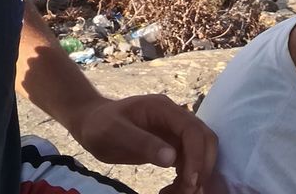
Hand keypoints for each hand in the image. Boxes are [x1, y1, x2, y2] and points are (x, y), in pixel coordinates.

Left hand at [67, 92, 217, 193]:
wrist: (91, 123)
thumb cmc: (99, 126)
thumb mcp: (114, 133)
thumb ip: (141, 143)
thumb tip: (172, 159)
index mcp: (163, 108)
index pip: (192, 130)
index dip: (197, 156)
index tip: (191, 182)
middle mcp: (173, 117)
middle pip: (204, 140)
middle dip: (202, 167)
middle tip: (188, 192)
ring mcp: (173, 130)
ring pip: (199, 152)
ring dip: (195, 175)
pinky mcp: (171, 144)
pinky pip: (188, 161)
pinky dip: (185, 178)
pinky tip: (171, 191)